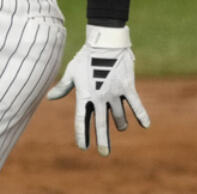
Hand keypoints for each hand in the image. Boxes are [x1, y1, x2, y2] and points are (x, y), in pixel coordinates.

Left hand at [46, 25, 149, 155]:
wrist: (104, 43)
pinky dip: (141, 115)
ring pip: (119, 117)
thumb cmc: (85, 58)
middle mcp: (99, 97)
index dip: (82, 134)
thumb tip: (50, 98)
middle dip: (102, 140)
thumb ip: (63, 87)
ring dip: (120, 125)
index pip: (81, 120)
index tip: (83, 147)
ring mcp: (114, 93)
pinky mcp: (128, 87)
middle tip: (103, 153)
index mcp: (84, 94)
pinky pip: (136, 105)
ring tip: (120, 129)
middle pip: (101, 124)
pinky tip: (145, 125)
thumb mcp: (72, 72)